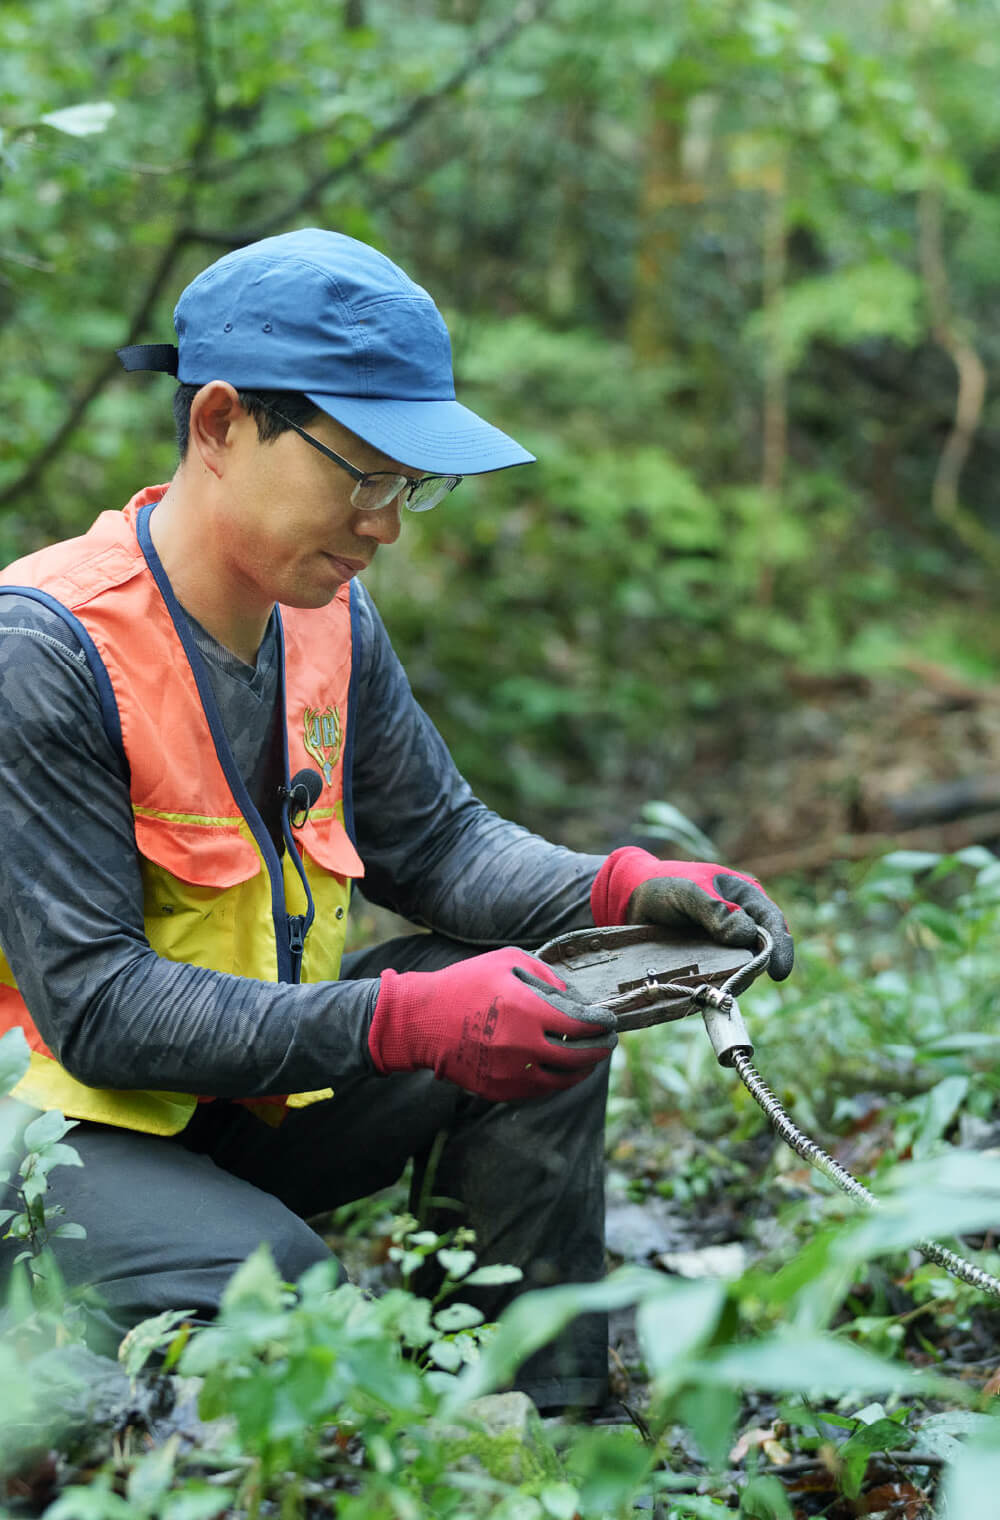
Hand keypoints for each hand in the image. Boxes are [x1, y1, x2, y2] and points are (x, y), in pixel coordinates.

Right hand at [368, 946, 617, 1101]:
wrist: (421, 1020)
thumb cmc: (466, 983)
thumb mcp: (508, 962)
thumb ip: (548, 976)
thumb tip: (578, 997)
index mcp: (527, 1011)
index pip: (582, 1024)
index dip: (603, 1024)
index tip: (611, 1021)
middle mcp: (522, 1046)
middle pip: (579, 1056)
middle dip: (601, 1048)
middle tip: (610, 1042)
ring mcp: (510, 1073)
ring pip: (563, 1080)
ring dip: (583, 1070)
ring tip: (589, 1059)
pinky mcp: (498, 1090)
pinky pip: (539, 1091)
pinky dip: (555, 1081)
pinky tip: (560, 1070)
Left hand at [591, 846, 793, 980]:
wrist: (629, 900)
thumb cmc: (662, 885)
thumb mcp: (688, 892)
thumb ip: (716, 910)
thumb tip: (746, 935)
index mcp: (744, 898)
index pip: (772, 922)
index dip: (780, 948)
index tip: (778, 972)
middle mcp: (740, 922)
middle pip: (759, 952)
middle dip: (751, 969)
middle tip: (735, 983)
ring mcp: (724, 944)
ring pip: (739, 969)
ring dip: (731, 980)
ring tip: (713, 987)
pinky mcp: (707, 961)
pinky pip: (718, 977)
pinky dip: (714, 985)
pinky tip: (703, 990)